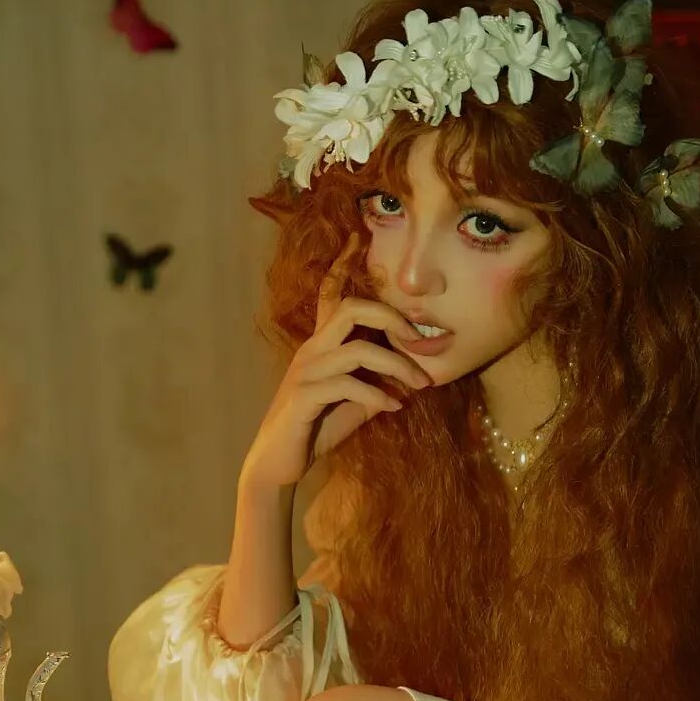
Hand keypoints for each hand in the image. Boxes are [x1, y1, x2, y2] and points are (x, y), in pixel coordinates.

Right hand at [240, 232, 431, 492]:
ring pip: (357, 350)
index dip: (342, 264)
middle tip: (421, 339)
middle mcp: (312, 350)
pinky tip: (393, 408)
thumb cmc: (316, 429)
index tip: (357, 236)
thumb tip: (412, 378)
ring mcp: (306, 372)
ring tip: (420, 385)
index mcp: (321, 345)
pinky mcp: (304, 398)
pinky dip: (377, 395)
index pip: (330, 295)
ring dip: (397, 365)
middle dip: (392, 317)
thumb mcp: (354, 404)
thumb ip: (377, 385)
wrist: (279, 464)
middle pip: (352, 309)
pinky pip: (347, 385)